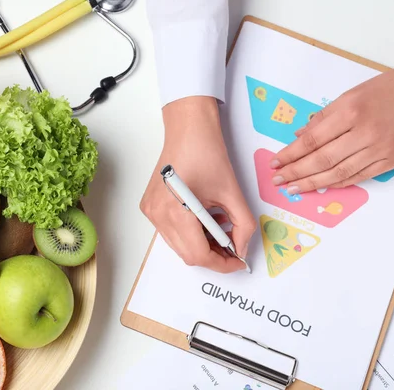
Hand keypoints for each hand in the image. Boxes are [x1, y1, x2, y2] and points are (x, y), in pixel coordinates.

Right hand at [140, 96, 255, 272]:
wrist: (188, 130)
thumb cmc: (207, 153)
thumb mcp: (232, 192)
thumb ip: (243, 225)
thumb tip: (242, 249)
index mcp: (175, 212)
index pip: (198, 255)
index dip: (221, 264)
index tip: (238, 262)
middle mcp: (157, 215)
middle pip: (187, 254)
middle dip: (213, 256)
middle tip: (234, 248)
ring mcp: (151, 212)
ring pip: (179, 245)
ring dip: (202, 245)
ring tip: (221, 229)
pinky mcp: (150, 207)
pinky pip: (171, 232)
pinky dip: (190, 233)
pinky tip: (205, 220)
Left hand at [270, 55, 393, 193]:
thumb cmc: (381, 92)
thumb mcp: (348, 96)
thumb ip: (322, 119)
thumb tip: (297, 138)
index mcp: (351, 111)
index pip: (313, 140)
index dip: (291, 154)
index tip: (275, 162)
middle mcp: (366, 132)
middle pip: (323, 160)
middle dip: (297, 172)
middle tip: (279, 180)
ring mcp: (381, 149)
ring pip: (340, 173)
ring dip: (313, 183)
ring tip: (295, 188)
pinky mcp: (392, 160)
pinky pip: (359, 177)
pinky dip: (337, 183)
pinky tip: (321, 185)